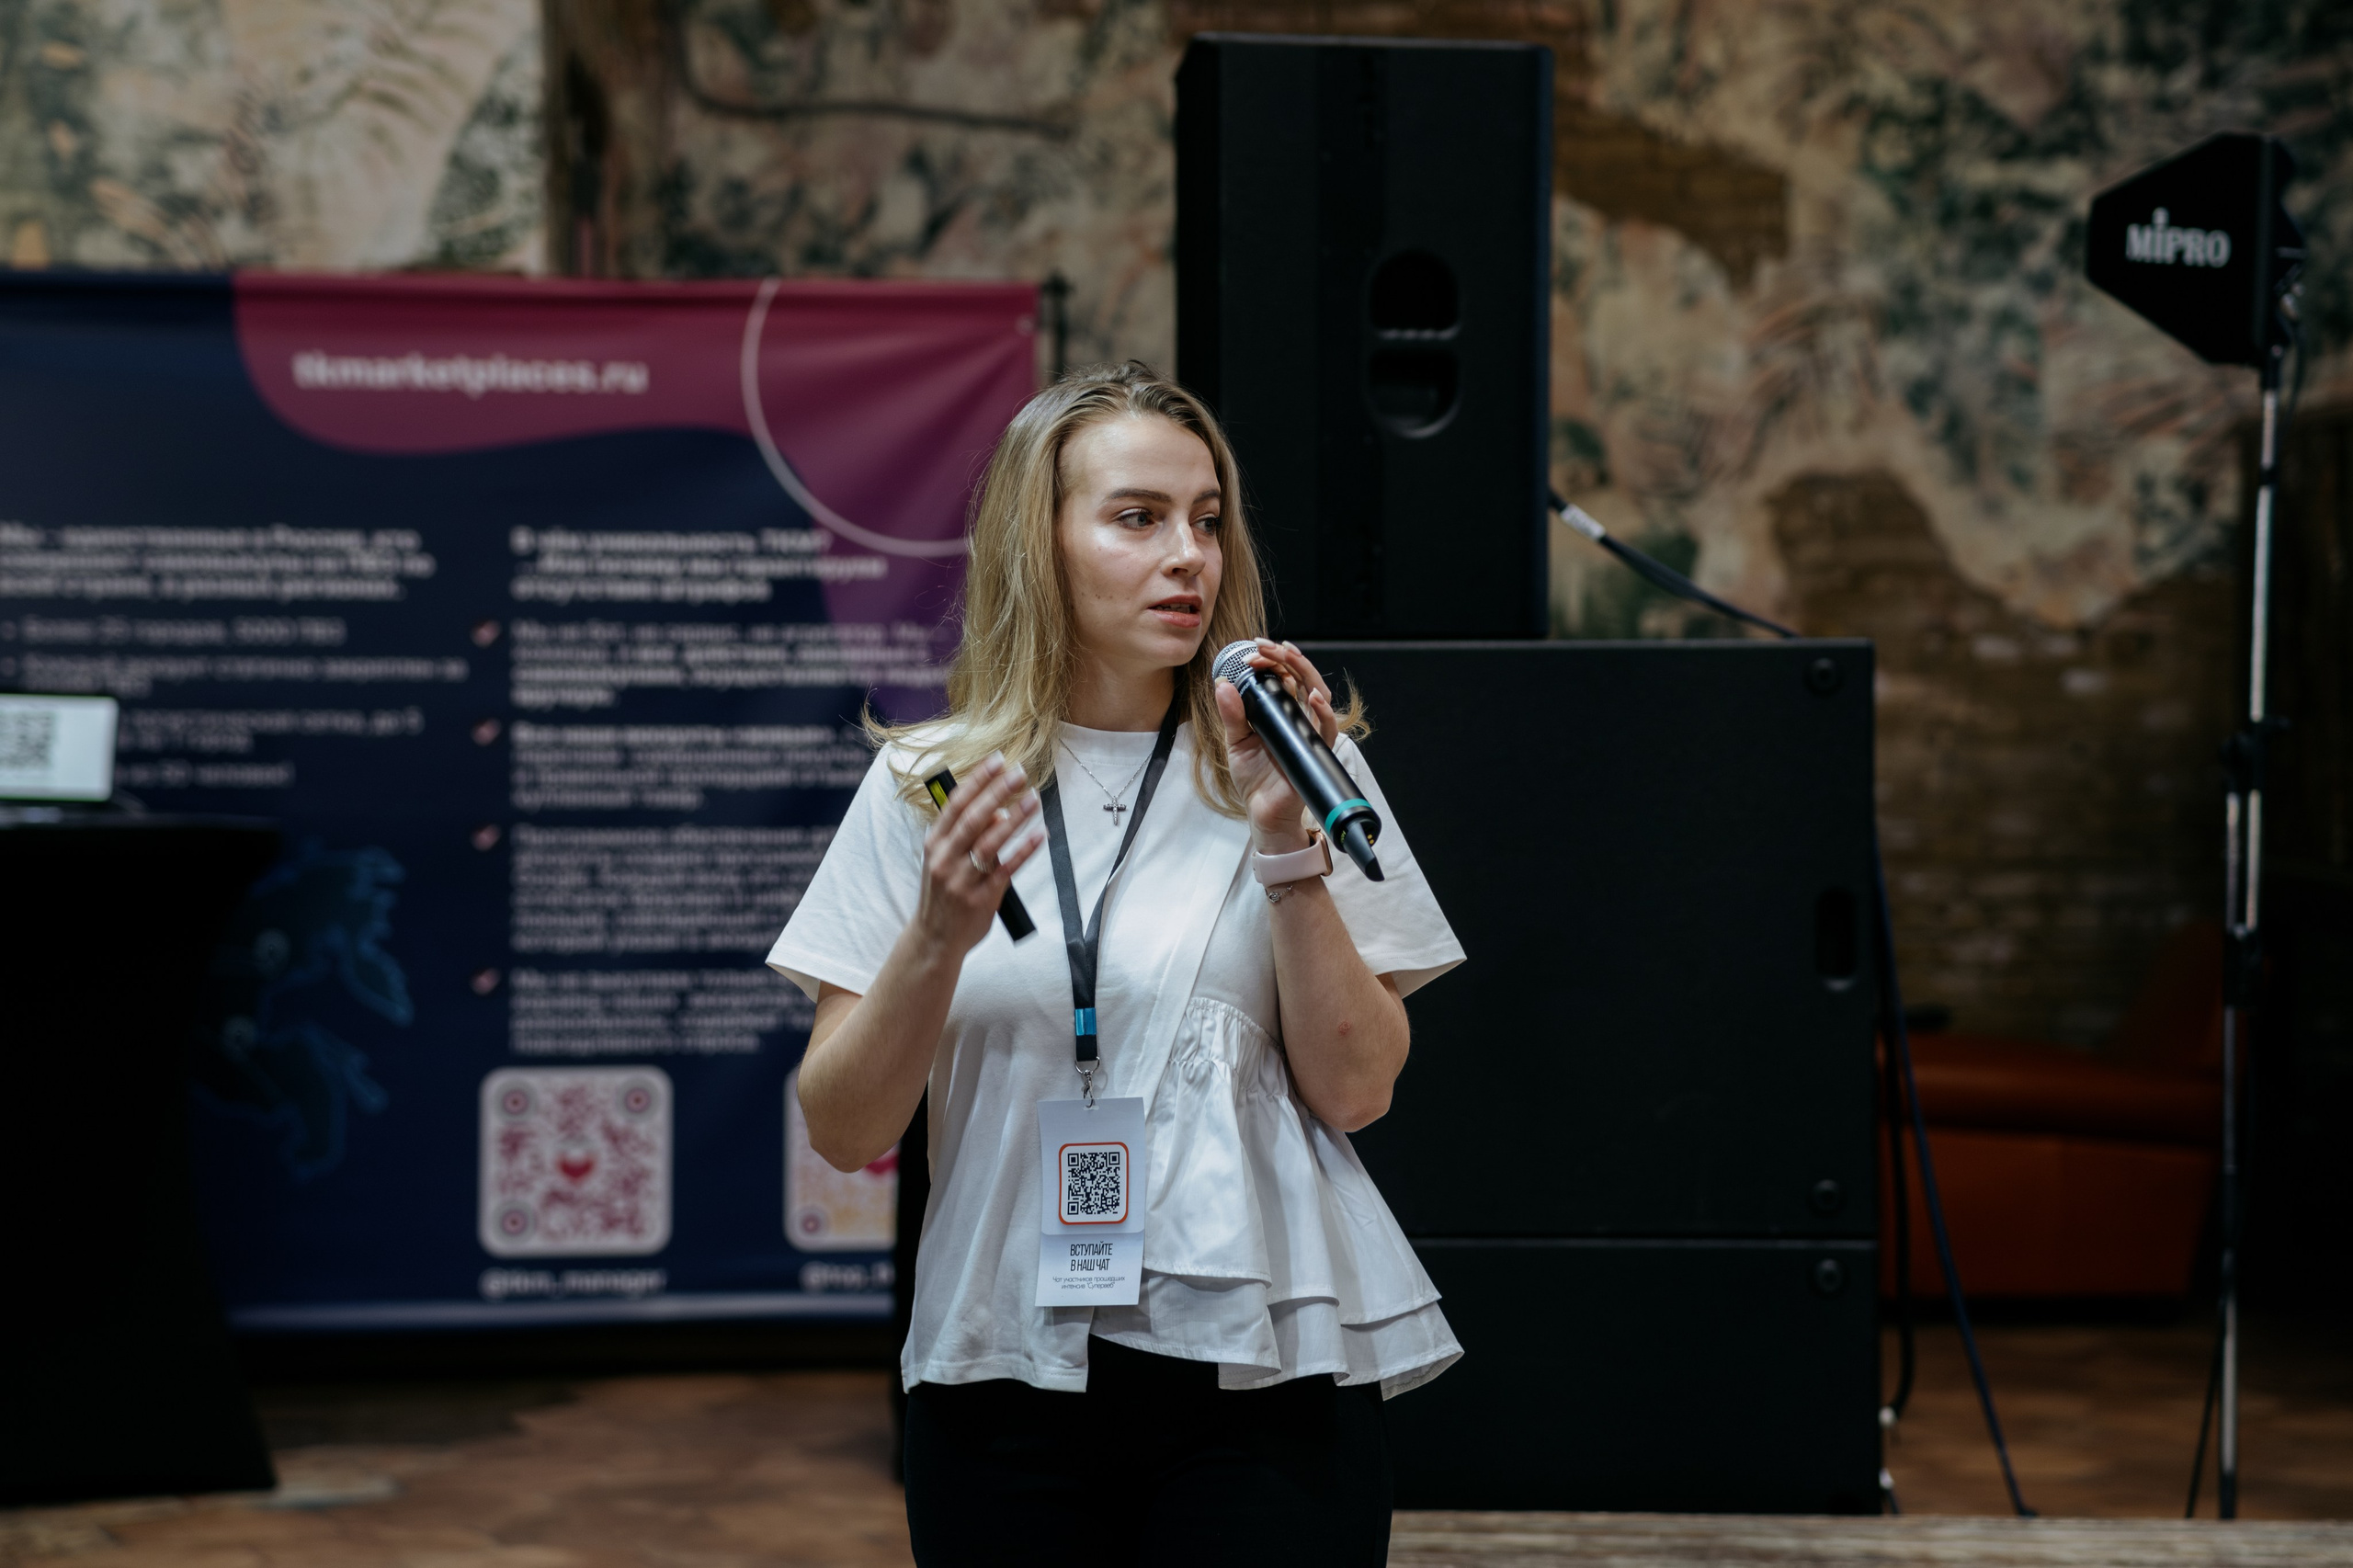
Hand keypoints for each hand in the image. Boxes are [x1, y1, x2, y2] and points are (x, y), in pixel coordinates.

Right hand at [917, 755, 1043, 957]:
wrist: (935, 938)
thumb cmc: (943, 893)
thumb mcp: (945, 860)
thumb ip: (967, 835)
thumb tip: (998, 810)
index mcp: (935, 844)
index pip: (956, 804)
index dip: (977, 780)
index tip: (996, 761)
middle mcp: (945, 859)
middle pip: (974, 818)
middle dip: (998, 792)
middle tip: (1020, 772)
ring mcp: (962, 880)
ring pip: (991, 842)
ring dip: (1015, 818)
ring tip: (1034, 799)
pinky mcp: (981, 899)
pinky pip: (1006, 870)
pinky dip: (1023, 851)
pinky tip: (1039, 835)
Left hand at [1213, 638, 1341, 852]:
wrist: (1263, 812)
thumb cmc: (1254, 778)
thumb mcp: (1235, 741)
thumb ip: (1232, 714)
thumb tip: (1222, 683)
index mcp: (1279, 711)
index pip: (1282, 676)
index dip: (1270, 660)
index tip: (1252, 652)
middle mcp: (1297, 717)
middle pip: (1301, 677)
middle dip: (1285, 657)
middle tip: (1265, 645)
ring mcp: (1309, 732)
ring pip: (1318, 693)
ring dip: (1304, 671)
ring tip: (1286, 656)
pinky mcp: (1316, 751)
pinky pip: (1327, 728)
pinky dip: (1323, 710)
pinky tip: (1310, 696)